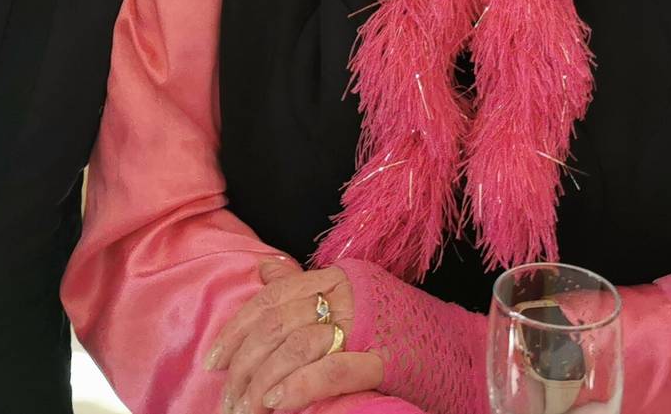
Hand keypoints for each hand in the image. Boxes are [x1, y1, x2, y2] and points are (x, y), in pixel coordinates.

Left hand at [206, 258, 382, 411]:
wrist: (457, 354)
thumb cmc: (396, 330)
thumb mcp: (350, 299)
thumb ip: (305, 288)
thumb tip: (265, 270)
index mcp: (336, 278)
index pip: (272, 298)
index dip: (237, 329)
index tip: (213, 360)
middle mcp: (348, 294)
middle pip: (278, 325)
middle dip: (245, 365)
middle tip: (227, 400)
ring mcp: (367, 325)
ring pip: (298, 346)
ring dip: (264, 382)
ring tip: (248, 410)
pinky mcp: (385, 359)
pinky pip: (333, 370)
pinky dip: (300, 387)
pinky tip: (278, 404)